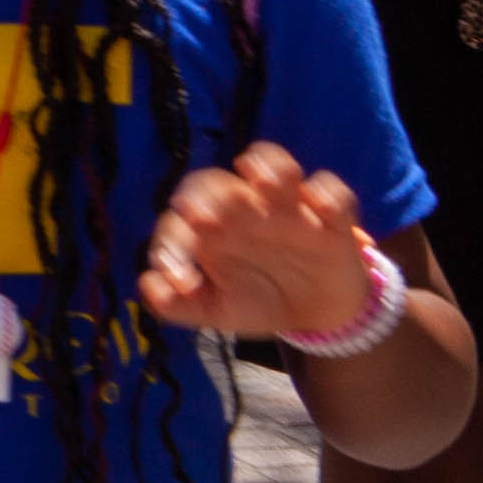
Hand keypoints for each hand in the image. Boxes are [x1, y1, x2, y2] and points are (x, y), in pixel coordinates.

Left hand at [135, 141, 383, 335]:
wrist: (314, 315)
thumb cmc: (258, 301)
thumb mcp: (216, 310)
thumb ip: (177, 304)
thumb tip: (149, 283)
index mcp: (214, 229)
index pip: (184, 211)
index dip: (176, 233)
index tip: (180, 274)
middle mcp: (247, 211)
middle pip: (221, 182)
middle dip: (211, 194)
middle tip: (205, 220)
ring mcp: (289, 211)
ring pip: (276, 167)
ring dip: (269, 168)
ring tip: (262, 185)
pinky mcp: (331, 221)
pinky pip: (333, 192)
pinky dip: (328, 195)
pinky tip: (320, 211)